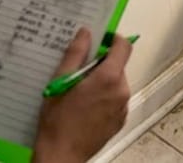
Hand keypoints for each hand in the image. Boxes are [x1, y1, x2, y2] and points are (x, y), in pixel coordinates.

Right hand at [34, 28, 132, 162]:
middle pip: (118, 66)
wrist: (62, 154)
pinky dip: (104, 98)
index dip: (113, 39)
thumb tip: (86, 31)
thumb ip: (76, 53)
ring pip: (116, 83)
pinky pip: (115, 100)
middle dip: (101, 64)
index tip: (100, 39)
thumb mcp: (61, 81)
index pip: (124, 46)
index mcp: (110, 77)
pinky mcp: (120, 121)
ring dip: (102, 82)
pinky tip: (85, 107)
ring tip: (78, 92)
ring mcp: (123, 107)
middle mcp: (122, 90)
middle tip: (78, 71)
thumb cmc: (58, 118)